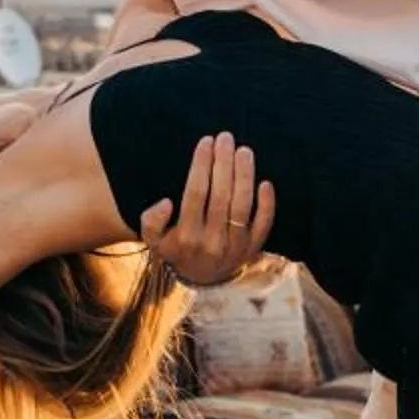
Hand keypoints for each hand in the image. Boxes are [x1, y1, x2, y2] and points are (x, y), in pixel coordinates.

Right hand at [139, 131, 275, 287]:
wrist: (202, 280)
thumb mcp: (154, 240)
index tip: (206, 141)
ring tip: (244, 151)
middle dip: (223, 163)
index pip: (196, 193)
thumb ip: (151, 221)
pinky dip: (267, 204)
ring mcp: (235, 245)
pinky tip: (264, 182)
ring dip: (245, 175)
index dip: (201, 165)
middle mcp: (212, 241)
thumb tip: (167, 202)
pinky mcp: (253, 248)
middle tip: (225, 138)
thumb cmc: (177, 249)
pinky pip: (264, 224)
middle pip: (221, 195)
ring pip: (242, 205)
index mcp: (186, 236)